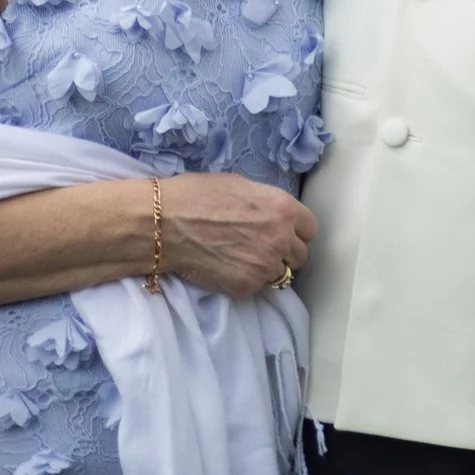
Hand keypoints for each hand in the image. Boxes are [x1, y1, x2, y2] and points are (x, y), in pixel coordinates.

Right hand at [158, 172, 316, 297]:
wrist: (165, 223)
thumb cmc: (197, 195)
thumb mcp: (241, 186)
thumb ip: (266, 203)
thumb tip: (271, 214)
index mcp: (284, 210)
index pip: (310, 229)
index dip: (296, 231)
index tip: (284, 233)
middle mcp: (281, 239)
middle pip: (300, 255)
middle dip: (285, 252)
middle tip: (262, 248)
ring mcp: (265, 266)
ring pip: (280, 274)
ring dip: (267, 268)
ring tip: (243, 260)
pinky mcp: (246, 286)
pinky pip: (257, 287)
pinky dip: (247, 280)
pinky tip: (228, 269)